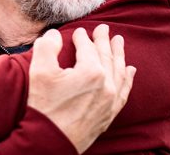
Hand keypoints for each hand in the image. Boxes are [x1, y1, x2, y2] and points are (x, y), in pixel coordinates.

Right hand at [27, 25, 136, 153]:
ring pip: (119, 72)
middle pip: (106, 56)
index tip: (79, 31)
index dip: (83, 37)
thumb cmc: (44, 107)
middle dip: (104, 41)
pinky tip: (129, 71)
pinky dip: (127, 79)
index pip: (88, 48)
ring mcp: (110, 100)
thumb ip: (47, 47)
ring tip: (119, 42)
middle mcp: (106, 85)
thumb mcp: (39, 72)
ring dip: (119, 55)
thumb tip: (54, 35)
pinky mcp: (109, 114)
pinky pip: (124, 92)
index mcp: (91, 72)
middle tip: (104, 28)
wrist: (49, 141)